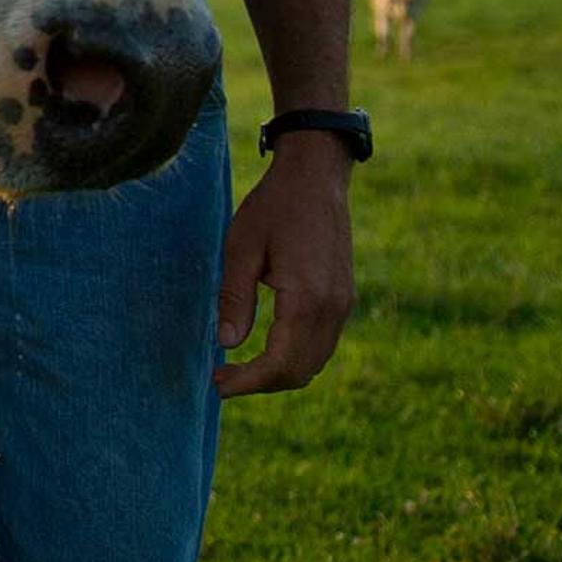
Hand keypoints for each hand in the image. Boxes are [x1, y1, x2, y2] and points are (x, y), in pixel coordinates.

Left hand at [213, 135, 354, 396]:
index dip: (248, 381)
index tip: (218, 383)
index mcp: (306, 297)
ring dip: (279, 374)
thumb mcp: (240, 247)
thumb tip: (227, 344)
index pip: (280, 363)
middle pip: (300, 371)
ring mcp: (343, 304)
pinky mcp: (344, 298)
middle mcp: (332, 308)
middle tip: (222, 380)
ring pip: (315, 362)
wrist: (316, 177)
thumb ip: (234, 297)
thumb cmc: (273, 207)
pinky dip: (296, 357)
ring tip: (240, 369)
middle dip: (261, 384)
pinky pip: (323, 344)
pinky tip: (267, 349)